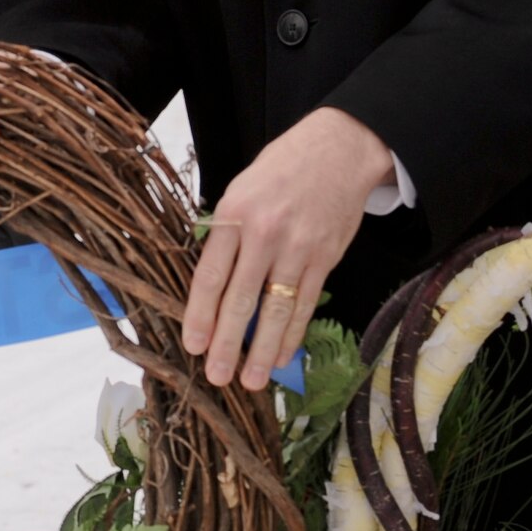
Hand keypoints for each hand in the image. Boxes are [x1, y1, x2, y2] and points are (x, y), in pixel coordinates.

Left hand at [183, 108, 390, 389]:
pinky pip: (306, 304)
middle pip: (241, 300)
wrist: (338, 149)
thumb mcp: (240, 189)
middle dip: (227, 344)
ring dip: (262, 350)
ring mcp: (298, 248)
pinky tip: (282, 356)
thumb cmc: (280, 168)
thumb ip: (225, 234)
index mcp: (234, 214)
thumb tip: (210, 284)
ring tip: (250, 381)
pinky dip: (293, 333)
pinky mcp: (325, 258)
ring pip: (277, 310)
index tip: (193, 345)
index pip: (211, 275)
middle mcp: (265, 234)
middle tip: (217, 376)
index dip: (200, 315)